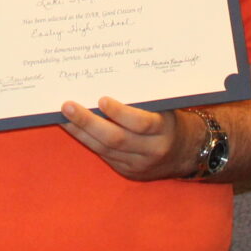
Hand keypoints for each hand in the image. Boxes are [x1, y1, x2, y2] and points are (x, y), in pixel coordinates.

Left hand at [58, 97, 189, 180]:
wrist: (187, 152)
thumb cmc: (170, 120)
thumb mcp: (165, 107)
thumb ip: (144, 98)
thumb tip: (108, 77)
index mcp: (164, 130)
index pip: (141, 124)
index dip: (120, 113)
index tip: (101, 99)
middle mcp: (152, 150)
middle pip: (116, 139)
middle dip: (88, 122)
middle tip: (67, 106)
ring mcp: (138, 165)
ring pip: (104, 149)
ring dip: (81, 131)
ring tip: (63, 115)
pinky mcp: (127, 172)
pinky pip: (103, 155)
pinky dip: (86, 140)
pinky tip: (72, 127)